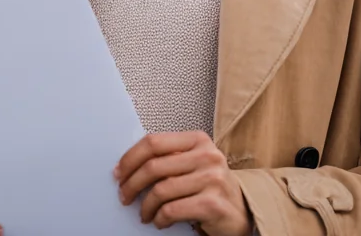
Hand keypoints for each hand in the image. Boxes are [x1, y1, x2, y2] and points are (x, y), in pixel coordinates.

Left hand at [114, 131, 251, 234]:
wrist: (241, 211)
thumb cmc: (210, 187)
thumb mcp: (192, 164)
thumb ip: (168, 158)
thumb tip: (127, 166)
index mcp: (198, 140)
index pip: (153, 142)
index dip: (130, 158)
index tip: (119, 173)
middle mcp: (207, 156)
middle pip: (153, 166)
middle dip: (131, 184)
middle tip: (124, 196)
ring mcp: (212, 179)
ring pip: (161, 190)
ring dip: (145, 206)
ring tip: (144, 214)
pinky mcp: (213, 204)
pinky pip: (172, 210)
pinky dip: (160, 218)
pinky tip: (159, 221)